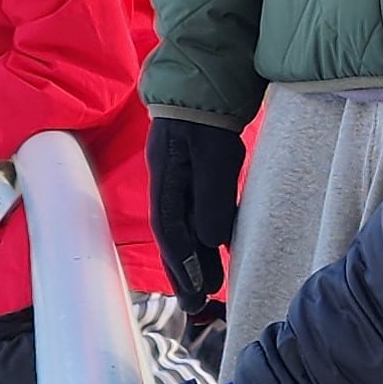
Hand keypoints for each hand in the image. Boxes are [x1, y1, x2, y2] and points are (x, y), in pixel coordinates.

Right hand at [146, 118, 246, 308]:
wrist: (207, 77)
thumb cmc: (208, 114)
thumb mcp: (215, 155)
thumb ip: (211, 197)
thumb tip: (210, 241)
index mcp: (166, 178)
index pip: (170, 230)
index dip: (181, 264)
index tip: (196, 293)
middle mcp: (168, 182)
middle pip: (174, 235)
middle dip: (184, 272)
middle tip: (197, 307)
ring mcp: (181, 176)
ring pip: (185, 225)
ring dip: (195, 258)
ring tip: (207, 290)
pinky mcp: (197, 170)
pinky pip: (197, 211)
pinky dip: (204, 235)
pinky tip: (216, 250)